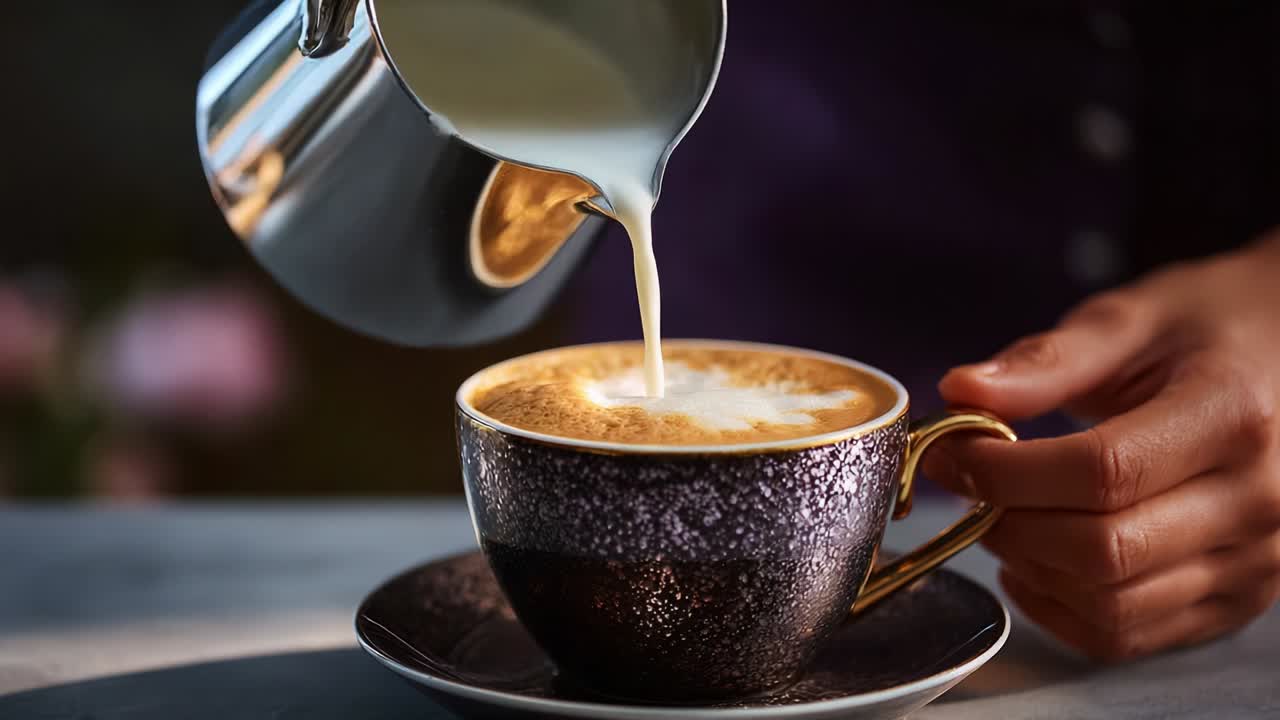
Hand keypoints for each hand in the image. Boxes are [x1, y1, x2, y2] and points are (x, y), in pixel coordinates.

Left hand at [925, 231, 1279, 660]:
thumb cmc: (1213, 329)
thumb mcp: (1134, 318)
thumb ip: (1047, 360)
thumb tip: (961, 391)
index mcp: (1233, 416)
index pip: (1101, 471)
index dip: (1006, 471)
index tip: (953, 451)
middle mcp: (1260, 502)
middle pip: (1102, 550)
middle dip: (1008, 523)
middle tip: (967, 486)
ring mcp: (1258, 563)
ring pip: (1112, 607)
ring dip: (1030, 569)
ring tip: (999, 517)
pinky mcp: (1238, 601)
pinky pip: (1131, 636)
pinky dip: (1062, 610)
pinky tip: (1032, 564)